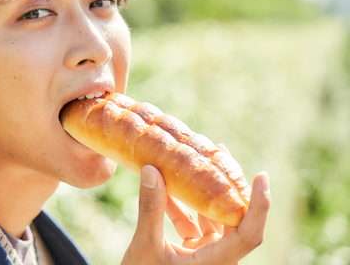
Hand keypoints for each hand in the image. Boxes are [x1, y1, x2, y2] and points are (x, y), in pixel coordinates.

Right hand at [121, 166, 270, 264]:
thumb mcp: (145, 244)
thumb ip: (151, 208)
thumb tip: (152, 169)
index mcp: (214, 263)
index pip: (248, 233)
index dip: (259, 206)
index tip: (262, 176)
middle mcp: (217, 260)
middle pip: (235, 220)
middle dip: (228, 187)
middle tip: (221, 155)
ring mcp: (206, 257)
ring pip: (214, 220)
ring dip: (204, 195)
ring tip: (195, 164)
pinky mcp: (194, 254)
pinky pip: (195, 225)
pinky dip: (184, 208)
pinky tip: (168, 188)